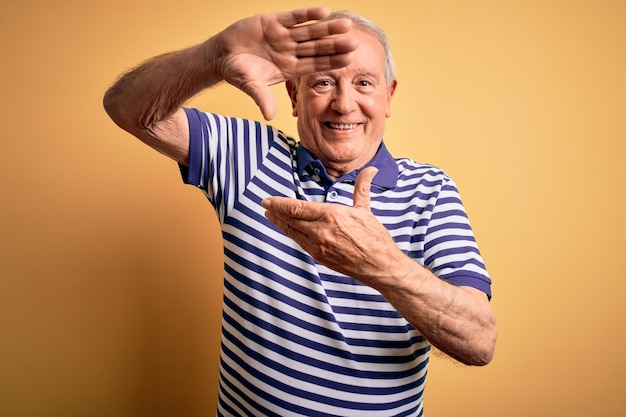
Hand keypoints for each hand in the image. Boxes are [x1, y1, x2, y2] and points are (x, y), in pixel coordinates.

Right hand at [216, 7, 357, 119]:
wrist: (221, 55)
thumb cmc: (237, 72)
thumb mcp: (250, 85)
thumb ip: (261, 98)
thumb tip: (269, 116)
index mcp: (289, 68)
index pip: (316, 65)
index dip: (332, 62)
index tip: (349, 61)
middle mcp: (291, 51)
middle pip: (318, 47)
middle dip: (336, 45)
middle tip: (355, 43)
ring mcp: (284, 36)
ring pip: (310, 31)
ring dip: (328, 28)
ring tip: (346, 24)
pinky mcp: (274, 21)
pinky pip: (294, 17)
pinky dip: (307, 14)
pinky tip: (324, 12)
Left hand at [262, 167, 401, 284]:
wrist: (379, 265)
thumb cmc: (374, 237)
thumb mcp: (366, 209)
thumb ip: (362, 187)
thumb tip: (370, 169)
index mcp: (331, 215)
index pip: (297, 207)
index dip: (279, 204)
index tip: (267, 200)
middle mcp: (321, 231)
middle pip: (290, 220)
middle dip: (275, 213)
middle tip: (265, 206)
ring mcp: (318, 246)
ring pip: (292, 232)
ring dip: (280, 224)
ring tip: (270, 217)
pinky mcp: (319, 257)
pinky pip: (300, 243)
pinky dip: (292, 234)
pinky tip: (288, 230)